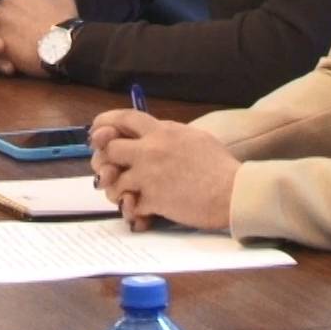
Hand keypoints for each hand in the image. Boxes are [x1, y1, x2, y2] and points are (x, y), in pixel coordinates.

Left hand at [89, 110, 239, 231]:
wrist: (233, 191)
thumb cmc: (220, 166)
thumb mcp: (194, 138)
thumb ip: (168, 135)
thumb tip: (151, 137)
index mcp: (162, 131)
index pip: (124, 118)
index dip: (104, 123)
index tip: (97, 132)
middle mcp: (150, 150)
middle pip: (109, 149)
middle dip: (104, 160)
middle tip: (109, 170)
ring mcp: (149, 175)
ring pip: (111, 180)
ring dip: (115, 189)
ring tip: (126, 194)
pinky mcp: (153, 199)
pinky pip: (128, 205)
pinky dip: (131, 210)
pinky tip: (139, 211)